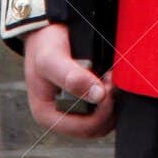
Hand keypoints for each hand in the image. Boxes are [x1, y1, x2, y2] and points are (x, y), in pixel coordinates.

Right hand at [23, 23, 117, 138]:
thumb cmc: (44, 45)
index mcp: (49, 115)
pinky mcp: (86, 97)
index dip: (101, 113)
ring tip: (112, 77)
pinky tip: (110, 77)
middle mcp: (62, 116)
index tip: (109, 87)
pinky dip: (112, 94)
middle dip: (109, 106)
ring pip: (104, 118)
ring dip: (113, 100)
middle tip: (113, 80)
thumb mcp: (51, 60)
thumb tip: (98, 95)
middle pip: (96, 126)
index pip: (83, 128)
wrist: (47, 28)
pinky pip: (105, 105)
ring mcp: (75, 108)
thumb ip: (72, 77)